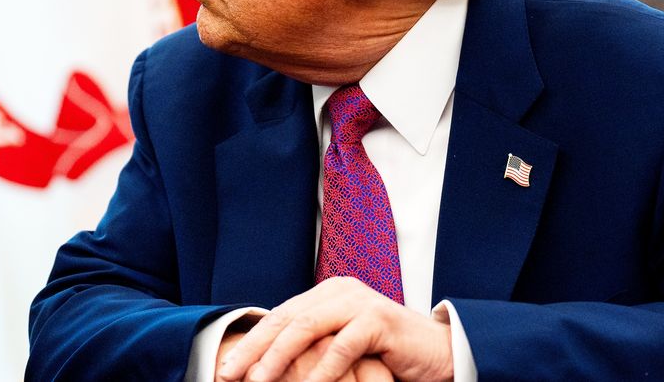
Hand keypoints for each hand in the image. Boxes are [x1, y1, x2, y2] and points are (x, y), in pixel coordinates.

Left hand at [217, 277, 452, 381]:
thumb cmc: (387, 355)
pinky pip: (343, 345)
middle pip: (287, 319)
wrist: (437, 354)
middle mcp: (341, 290)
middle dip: (253, 349)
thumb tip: (264, 365)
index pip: (280, 316)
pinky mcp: (380, 320)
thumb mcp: (342, 346)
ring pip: (307, 327)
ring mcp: (361, 302)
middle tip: (228, 375)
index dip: (251, 342)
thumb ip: (312, 344)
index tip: (226, 369)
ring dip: (278, 358)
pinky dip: (323, 370)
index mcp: (328, 293)